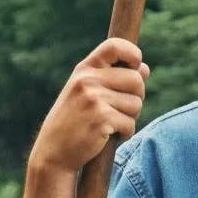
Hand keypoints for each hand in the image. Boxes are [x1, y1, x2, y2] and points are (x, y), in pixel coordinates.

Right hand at [29, 37, 149, 172]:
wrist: (54, 152)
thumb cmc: (74, 123)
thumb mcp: (88, 94)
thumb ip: (114, 79)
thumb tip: (144, 68)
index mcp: (84, 69)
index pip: (115, 46)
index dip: (133, 54)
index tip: (136, 67)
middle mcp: (88, 80)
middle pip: (136, 80)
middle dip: (136, 98)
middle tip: (120, 110)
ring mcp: (94, 98)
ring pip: (136, 104)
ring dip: (129, 118)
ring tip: (109, 124)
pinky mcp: (101, 118)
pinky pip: (130, 124)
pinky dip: (124, 134)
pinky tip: (107, 136)